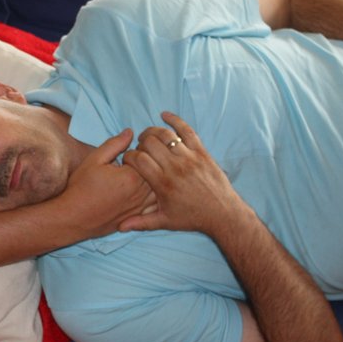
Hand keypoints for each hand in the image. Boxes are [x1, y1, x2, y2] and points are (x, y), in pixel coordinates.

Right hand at [57, 129, 156, 238]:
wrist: (73, 218)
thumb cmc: (81, 188)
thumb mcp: (94, 159)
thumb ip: (114, 144)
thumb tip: (130, 132)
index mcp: (132, 176)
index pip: (148, 156)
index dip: (140, 149)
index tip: (129, 151)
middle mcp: (141, 193)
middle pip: (157, 171)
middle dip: (148, 162)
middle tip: (132, 162)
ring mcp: (140, 207)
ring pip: (159, 188)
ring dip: (152, 179)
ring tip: (135, 176)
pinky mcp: (137, 217)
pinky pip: (154, 205)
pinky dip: (153, 196)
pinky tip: (141, 191)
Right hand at [120, 112, 248, 235]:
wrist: (222, 213)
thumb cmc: (192, 218)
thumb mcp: (164, 221)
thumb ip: (141, 222)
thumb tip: (119, 226)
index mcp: (163, 184)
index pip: (138, 160)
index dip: (129, 157)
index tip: (128, 161)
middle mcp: (175, 168)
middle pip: (149, 144)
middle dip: (139, 144)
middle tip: (139, 150)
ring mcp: (189, 158)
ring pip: (165, 135)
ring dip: (153, 132)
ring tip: (148, 137)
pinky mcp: (201, 152)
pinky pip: (187, 130)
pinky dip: (175, 120)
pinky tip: (164, 115)